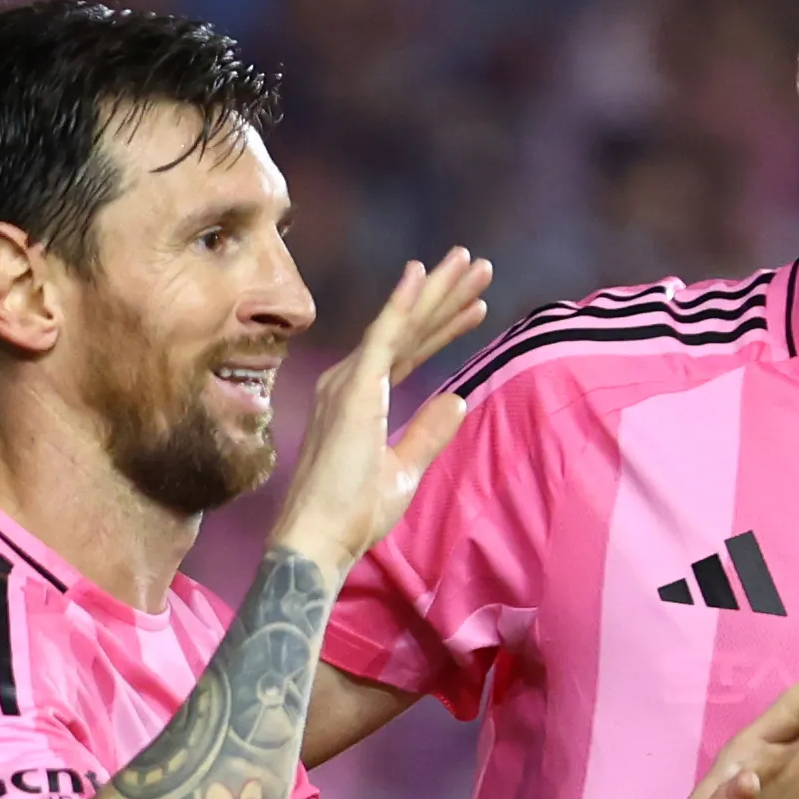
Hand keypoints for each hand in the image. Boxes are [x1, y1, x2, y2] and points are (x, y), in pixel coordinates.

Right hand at [271, 249, 494, 582]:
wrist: (320, 536)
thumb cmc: (354, 511)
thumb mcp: (403, 469)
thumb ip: (428, 431)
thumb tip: (457, 399)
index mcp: (362, 398)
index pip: (410, 352)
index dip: (442, 327)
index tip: (475, 306)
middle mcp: (351, 380)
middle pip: (409, 330)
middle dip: (444, 296)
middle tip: (478, 264)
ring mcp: (350, 381)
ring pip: (402, 324)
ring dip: (437, 291)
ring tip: (471, 262)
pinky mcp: (355, 388)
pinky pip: (383, 335)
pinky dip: (402, 303)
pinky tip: (421, 273)